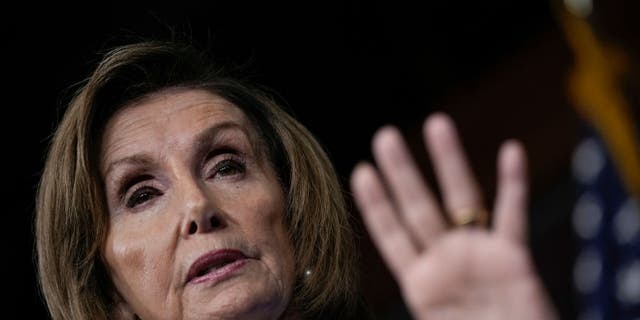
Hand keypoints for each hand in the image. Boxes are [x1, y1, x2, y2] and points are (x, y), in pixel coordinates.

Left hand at [350, 113, 557, 319]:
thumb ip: (415, 302)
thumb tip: (376, 300)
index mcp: (420, 282)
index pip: (392, 235)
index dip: (376, 205)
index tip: (361, 171)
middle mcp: (446, 260)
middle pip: (419, 208)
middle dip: (402, 173)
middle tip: (385, 136)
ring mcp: (479, 255)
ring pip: (463, 200)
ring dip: (450, 162)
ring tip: (436, 123)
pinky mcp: (514, 260)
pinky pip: (514, 218)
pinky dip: (514, 185)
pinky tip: (511, 151)